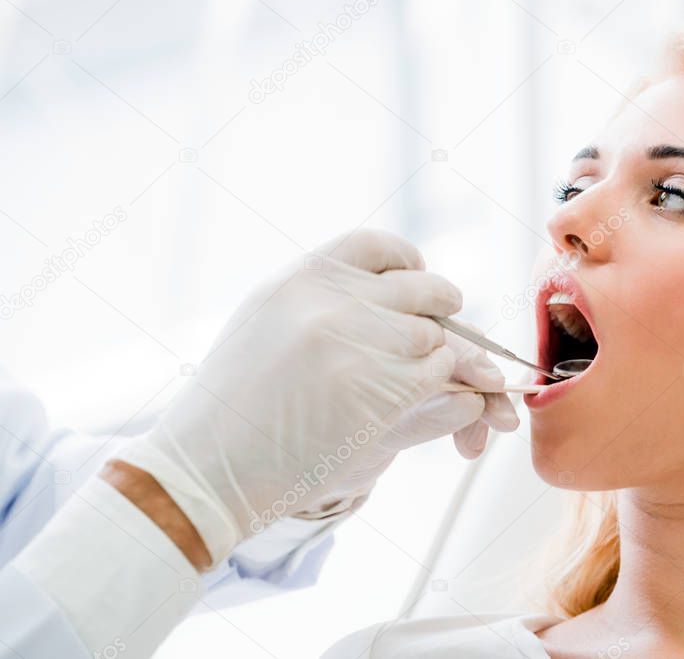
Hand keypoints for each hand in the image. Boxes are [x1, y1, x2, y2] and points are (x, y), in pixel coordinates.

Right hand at [113, 229, 478, 564]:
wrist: (209, 466)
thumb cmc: (233, 402)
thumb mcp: (265, 319)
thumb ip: (319, 296)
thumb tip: (382, 279)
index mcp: (303, 277)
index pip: (377, 245)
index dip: (407, 260)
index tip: (418, 277)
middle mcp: (334, 302)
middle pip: (421, 289)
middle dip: (439, 306)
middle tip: (445, 320)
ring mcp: (361, 344)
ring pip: (434, 335)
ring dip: (435, 355)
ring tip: (412, 373)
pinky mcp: (384, 389)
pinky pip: (437, 373)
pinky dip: (437, 385)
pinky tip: (411, 397)